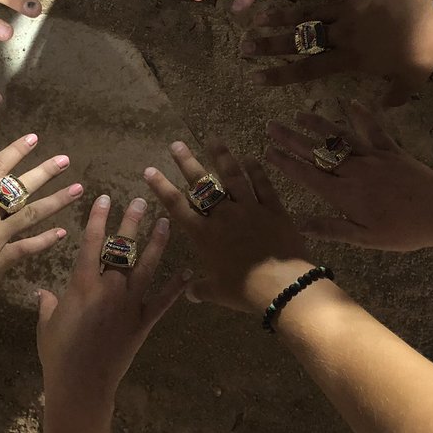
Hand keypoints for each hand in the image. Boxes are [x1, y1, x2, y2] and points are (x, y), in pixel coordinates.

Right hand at [36, 195, 185, 402]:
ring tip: (166, 223)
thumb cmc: (58, 354)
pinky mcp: (143, 322)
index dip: (96, 218)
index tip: (103, 198)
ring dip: (157, 243)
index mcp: (82, 283)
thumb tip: (44, 293)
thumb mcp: (47, 325)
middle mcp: (109, 287)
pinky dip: (177, 287)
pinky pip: (163, 301)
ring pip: (146, 266)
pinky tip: (188, 272)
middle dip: (131, 222)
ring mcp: (129, 304)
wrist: (81, 385)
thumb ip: (48, 305)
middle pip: (122, 247)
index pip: (91, 242)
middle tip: (140, 201)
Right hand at [143, 139, 310, 314]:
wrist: (282, 286)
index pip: (177, 206)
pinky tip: (251, 157)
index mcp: (205, 235)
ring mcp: (249, 209)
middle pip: (202, 184)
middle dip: (187, 162)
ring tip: (213, 139)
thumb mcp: (218, 293)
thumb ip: (202, 289)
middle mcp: (224, 216)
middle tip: (176, 144)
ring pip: (233, 176)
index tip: (150, 170)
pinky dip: (256, 170)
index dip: (161, 187)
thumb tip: (190, 292)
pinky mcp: (273, 209)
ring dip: (222, 156)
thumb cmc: (245, 292)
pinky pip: (263, 185)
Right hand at [242, 0, 432, 104]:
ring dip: (281, 15)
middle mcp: (343, 33)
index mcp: (352, 58)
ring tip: (256, 17)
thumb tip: (382, 108)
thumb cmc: (428, 47)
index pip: (309, 69)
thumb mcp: (413, 79)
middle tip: (243, 47)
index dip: (281, 74)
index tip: (257, 78)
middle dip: (269, 45)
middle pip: (300, 40)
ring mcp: (348, 6)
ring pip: (307, 11)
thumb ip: (394, 95)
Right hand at [265, 102, 432, 250]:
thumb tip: (300, 224)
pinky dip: (363, 114)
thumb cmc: (404, 230)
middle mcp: (354, 171)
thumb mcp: (365, 238)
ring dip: (318, 124)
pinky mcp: (392, 151)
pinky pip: (374, 129)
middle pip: (317, 151)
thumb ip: (332, 228)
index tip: (268, 151)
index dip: (286, 162)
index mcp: (344, 194)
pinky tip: (351, 101)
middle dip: (292, 138)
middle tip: (271, 126)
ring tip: (300, 113)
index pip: (307, 174)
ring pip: (339, 137)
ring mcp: (373, 157)